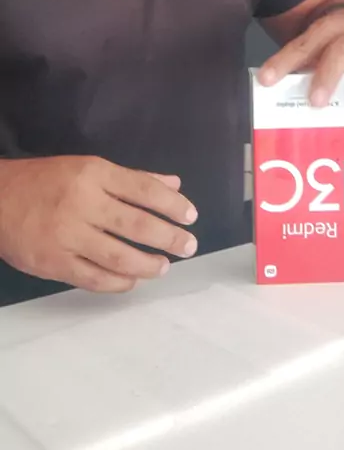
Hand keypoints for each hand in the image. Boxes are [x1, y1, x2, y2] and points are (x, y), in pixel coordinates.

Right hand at [0, 156, 197, 292]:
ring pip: (118, 256)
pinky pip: (94, 278)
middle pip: (137, 224)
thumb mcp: (89, 167)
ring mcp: (67, 235)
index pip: (144, 189)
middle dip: (169, 237)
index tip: (191, 215)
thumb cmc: (47, 180)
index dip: (172, 204)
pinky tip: (132, 280)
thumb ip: (133, 178)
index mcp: (94, 174)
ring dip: (148, 264)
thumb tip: (173, 185)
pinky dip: (118, 282)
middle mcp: (83, 203)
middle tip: (188, 246)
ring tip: (164, 266)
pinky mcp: (54, 263)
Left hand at [258, 8, 343, 124]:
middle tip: (317, 103)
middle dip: (329, 77)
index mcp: (325, 29)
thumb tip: (269, 92)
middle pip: (341, 52)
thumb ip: (295, 66)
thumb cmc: (327, 43)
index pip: (302, 46)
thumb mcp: (309, 46)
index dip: (283, 63)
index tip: (267, 81)